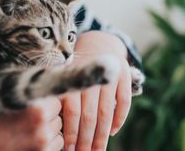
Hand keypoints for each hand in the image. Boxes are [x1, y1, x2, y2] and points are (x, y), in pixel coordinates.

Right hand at [0, 52, 62, 150]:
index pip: (56, 92)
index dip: (47, 92)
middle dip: (48, 109)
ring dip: (49, 125)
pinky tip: (30, 138)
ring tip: (28, 126)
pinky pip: (56, 144)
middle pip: (58, 110)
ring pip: (58, 127)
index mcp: (32, 105)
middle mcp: (41, 125)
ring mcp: (42, 143)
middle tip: (30, 111)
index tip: (40, 93)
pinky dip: (48, 142)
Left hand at [62, 31, 131, 149]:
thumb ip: (65, 98)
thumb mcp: (67, 76)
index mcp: (73, 78)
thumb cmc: (78, 67)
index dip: (72, 132)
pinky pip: (124, 102)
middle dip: (87, 139)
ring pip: (107, 112)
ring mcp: (110, 76)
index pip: (73, 111)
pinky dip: (120, 118)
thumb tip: (59, 131)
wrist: (100, 43)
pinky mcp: (124, 76)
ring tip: (98, 150)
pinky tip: (112, 132)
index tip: (70, 149)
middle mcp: (92, 77)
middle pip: (90, 115)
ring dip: (102, 135)